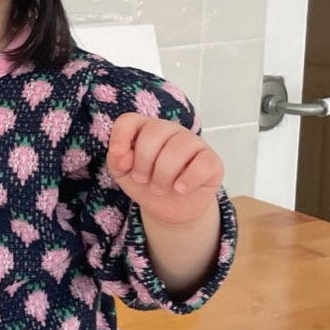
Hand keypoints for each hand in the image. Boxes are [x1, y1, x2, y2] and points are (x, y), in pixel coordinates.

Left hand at [105, 112, 222, 225]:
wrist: (171, 209)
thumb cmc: (147, 184)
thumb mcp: (124, 175)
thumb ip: (116, 160)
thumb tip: (121, 154)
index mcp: (146, 129)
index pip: (130, 120)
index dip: (121, 136)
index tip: (120, 158)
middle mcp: (171, 130)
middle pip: (154, 131)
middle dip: (144, 161)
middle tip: (142, 180)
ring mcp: (193, 143)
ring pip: (179, 146)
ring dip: (163, 174)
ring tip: (159, 188)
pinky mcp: (212, 161)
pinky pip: (202, 163)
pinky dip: (188, 179)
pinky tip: (180, 189)